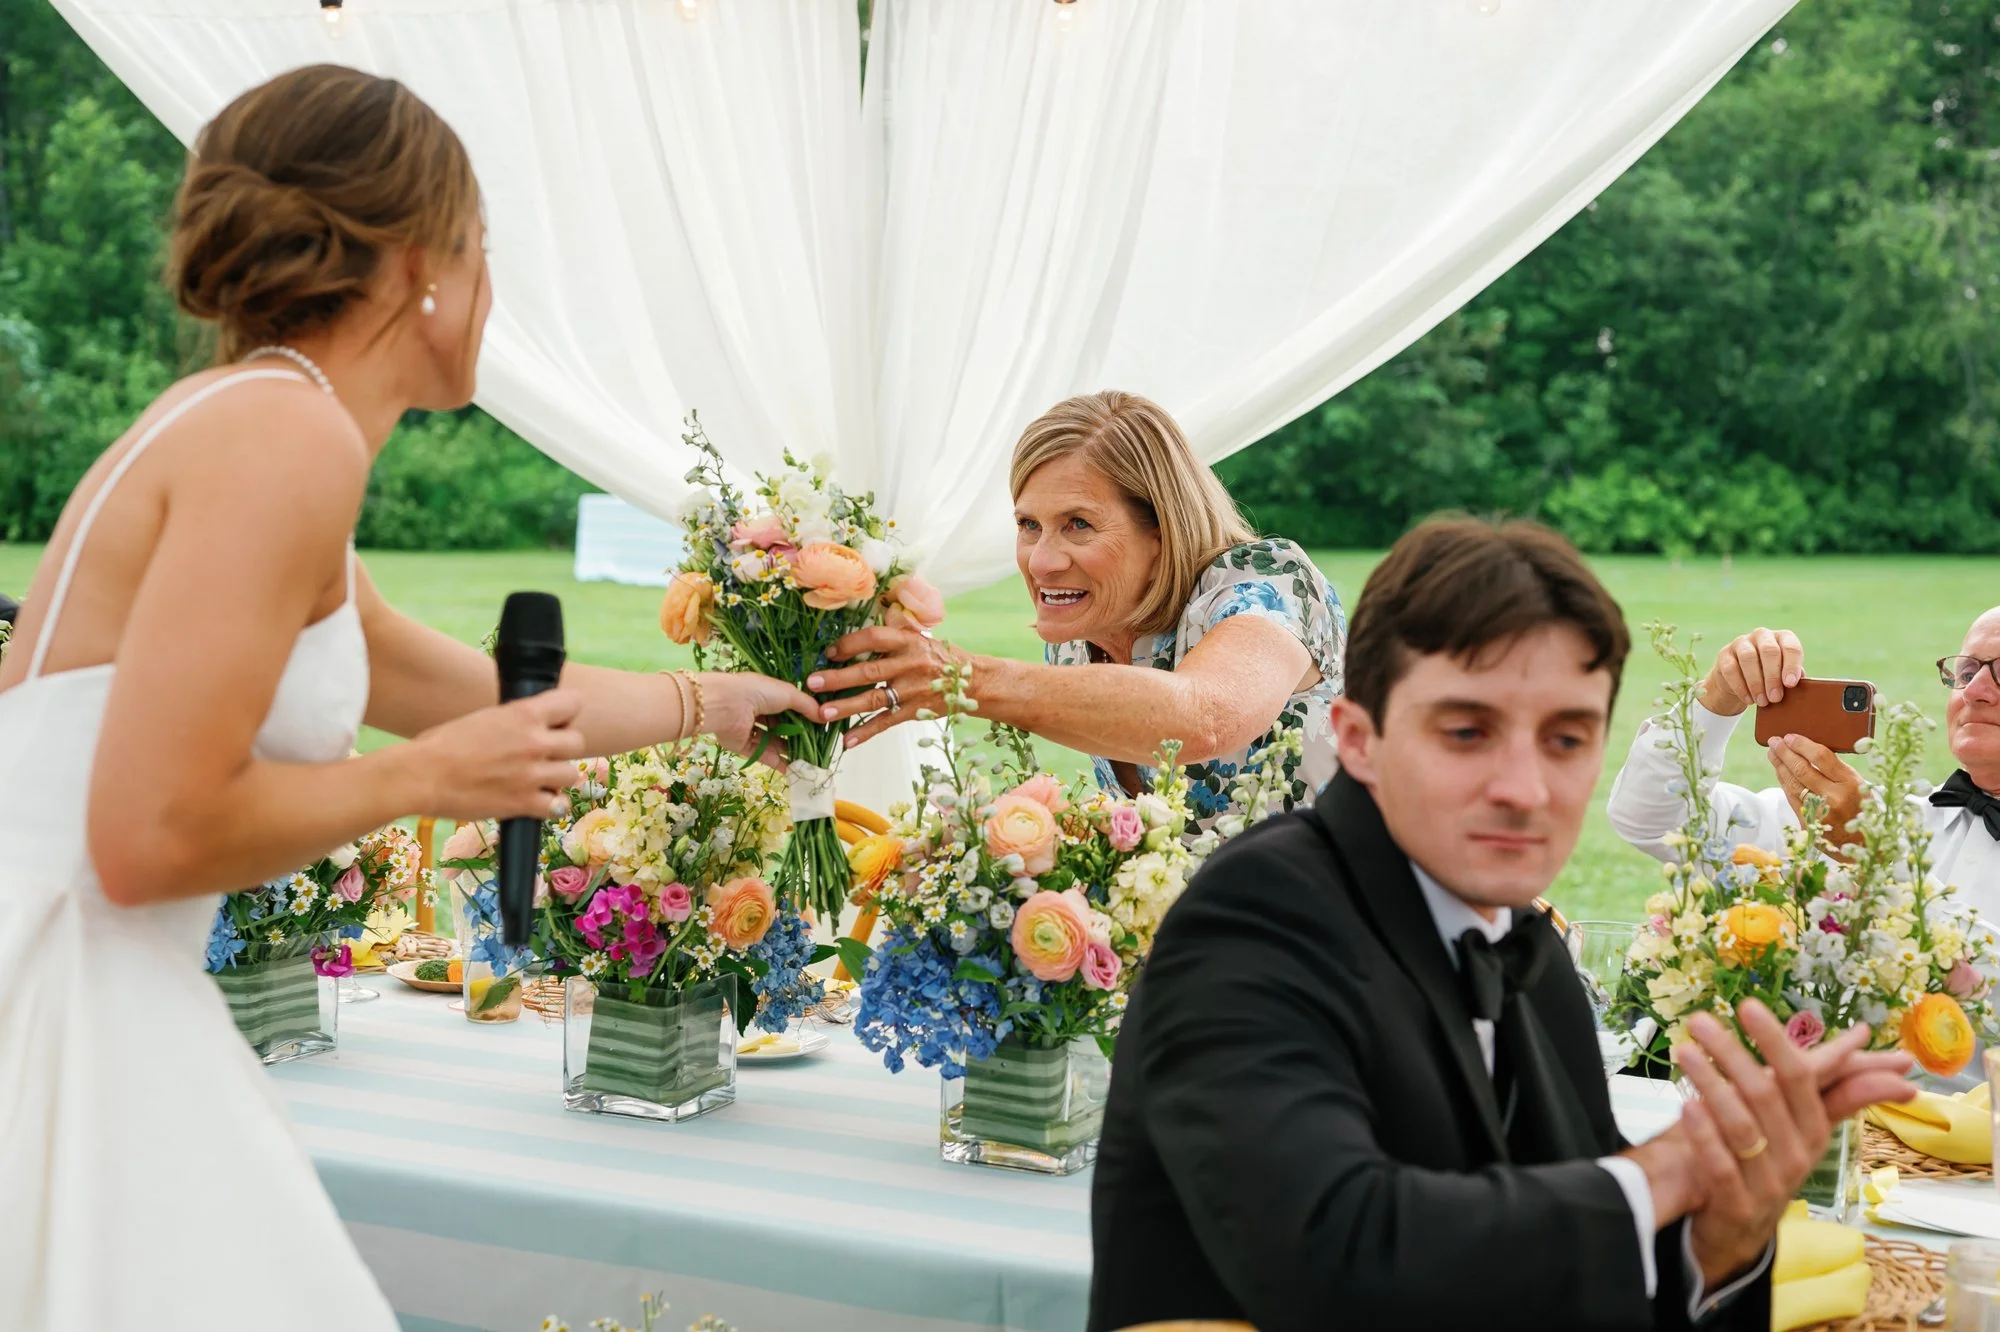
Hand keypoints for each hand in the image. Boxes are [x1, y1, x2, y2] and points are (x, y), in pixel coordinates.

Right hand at [408, 689, 586, 820]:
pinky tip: (535, 802)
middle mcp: (534, 741)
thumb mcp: (484, 718)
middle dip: (563, 749)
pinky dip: (549, 806)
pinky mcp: (524, 803)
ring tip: (537, 780)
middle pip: (578, 742)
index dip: (566, 714)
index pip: (573, 703)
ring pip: (571, 774)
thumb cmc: (441, 745)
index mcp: (523, 714)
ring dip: (557, 778)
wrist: (420, 775)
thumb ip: (514, 722)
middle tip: (544, 755)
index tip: (555, 722)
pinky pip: (557, 806)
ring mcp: (532, 774)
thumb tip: (530, 726)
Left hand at [698, 672, 821, 764]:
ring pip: (775, 743)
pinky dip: (779, 763)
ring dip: (791, 752)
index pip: (790, 708)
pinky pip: (764, 755)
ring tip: (811, 763)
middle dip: (800, 737)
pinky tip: (796, 771)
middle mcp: (759, 711)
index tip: (821, 728)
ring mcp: (750, 729)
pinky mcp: (743, 746)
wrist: (727, 705)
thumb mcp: (788, 694)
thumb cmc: (758, 692)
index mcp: (767, 694)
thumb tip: (824, 717)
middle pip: (783, 727)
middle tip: (818, 749)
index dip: (805, 717)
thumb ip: (807, 706)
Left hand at [806, 625, 967, 747]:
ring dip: (846, 707)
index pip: (874, 638)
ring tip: (822, 713)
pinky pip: (886, 722)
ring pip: (874, 699)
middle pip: (869, 671)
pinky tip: (847, 741)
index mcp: (908, 640)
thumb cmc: (938, 657)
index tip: (829, 652)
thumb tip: (850, 642)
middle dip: (838, 677)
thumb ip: (890, 640)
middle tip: (812, 682)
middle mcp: (910, 664)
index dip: (849, 644)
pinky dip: (866, 732)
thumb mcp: (918, 639)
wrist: (973, 681)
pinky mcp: (915, 711)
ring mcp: (912, 690)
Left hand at [1619, 1017, 1910, 1228]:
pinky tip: (1686, 1107)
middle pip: (1767, 1096)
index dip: (1776, 1042)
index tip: (1749, 1005)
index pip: (1800, 1077)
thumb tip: (1867, 1036)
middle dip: (1733, 1054)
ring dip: (1712, 1085)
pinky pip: (1723, 1167)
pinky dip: (1706, 1136)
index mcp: (1812, 1127)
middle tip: (1699, 1021)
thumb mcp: (1799, 1123)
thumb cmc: (1767, 1160)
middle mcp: (1796, 1153)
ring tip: (1684, 1052)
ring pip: (1743, 1128)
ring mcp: (1770, 1182)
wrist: (1739, 1229)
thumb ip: (1831, 1083)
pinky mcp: (1739, 1206)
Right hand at [1699, 628, 1803, 716]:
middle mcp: (1762, 635)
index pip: (1790, 647)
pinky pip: (1731, 668)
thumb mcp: (1784, 676)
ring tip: (1762, 702)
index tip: (1790, 684)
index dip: (1791, 665)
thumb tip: (1799, 683)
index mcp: (1782, 638)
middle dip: (1773, 677)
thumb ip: (1793, 677)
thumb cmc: (1771, 678)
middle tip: (1776, 698)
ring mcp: (1741, 642)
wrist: (1741, 681)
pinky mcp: (1724, 653)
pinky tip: (1749, 699)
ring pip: (1748, 657)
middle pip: (1769, 651)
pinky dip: (1740, 686)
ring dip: (1756, 683)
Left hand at [1767, 734, 1863, 843]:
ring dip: (1780, 766)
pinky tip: (1780, 772)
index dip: (1802, 745)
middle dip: (1785, 753)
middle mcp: (1834, 797)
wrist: (1866, 844)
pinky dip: (1784, 782)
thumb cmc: (1864, 809)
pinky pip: (1792, 797)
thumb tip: (1809, 750)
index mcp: (1851, 783)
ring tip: (1773, 753)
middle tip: (1775, 741)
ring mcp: (1819, 812)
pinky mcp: (1808, 823)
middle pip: (1802, 769)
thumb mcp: (1860, 786)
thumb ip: (1837, 770)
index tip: (1791, 737)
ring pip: (1793, 783)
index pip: (1821, 757)